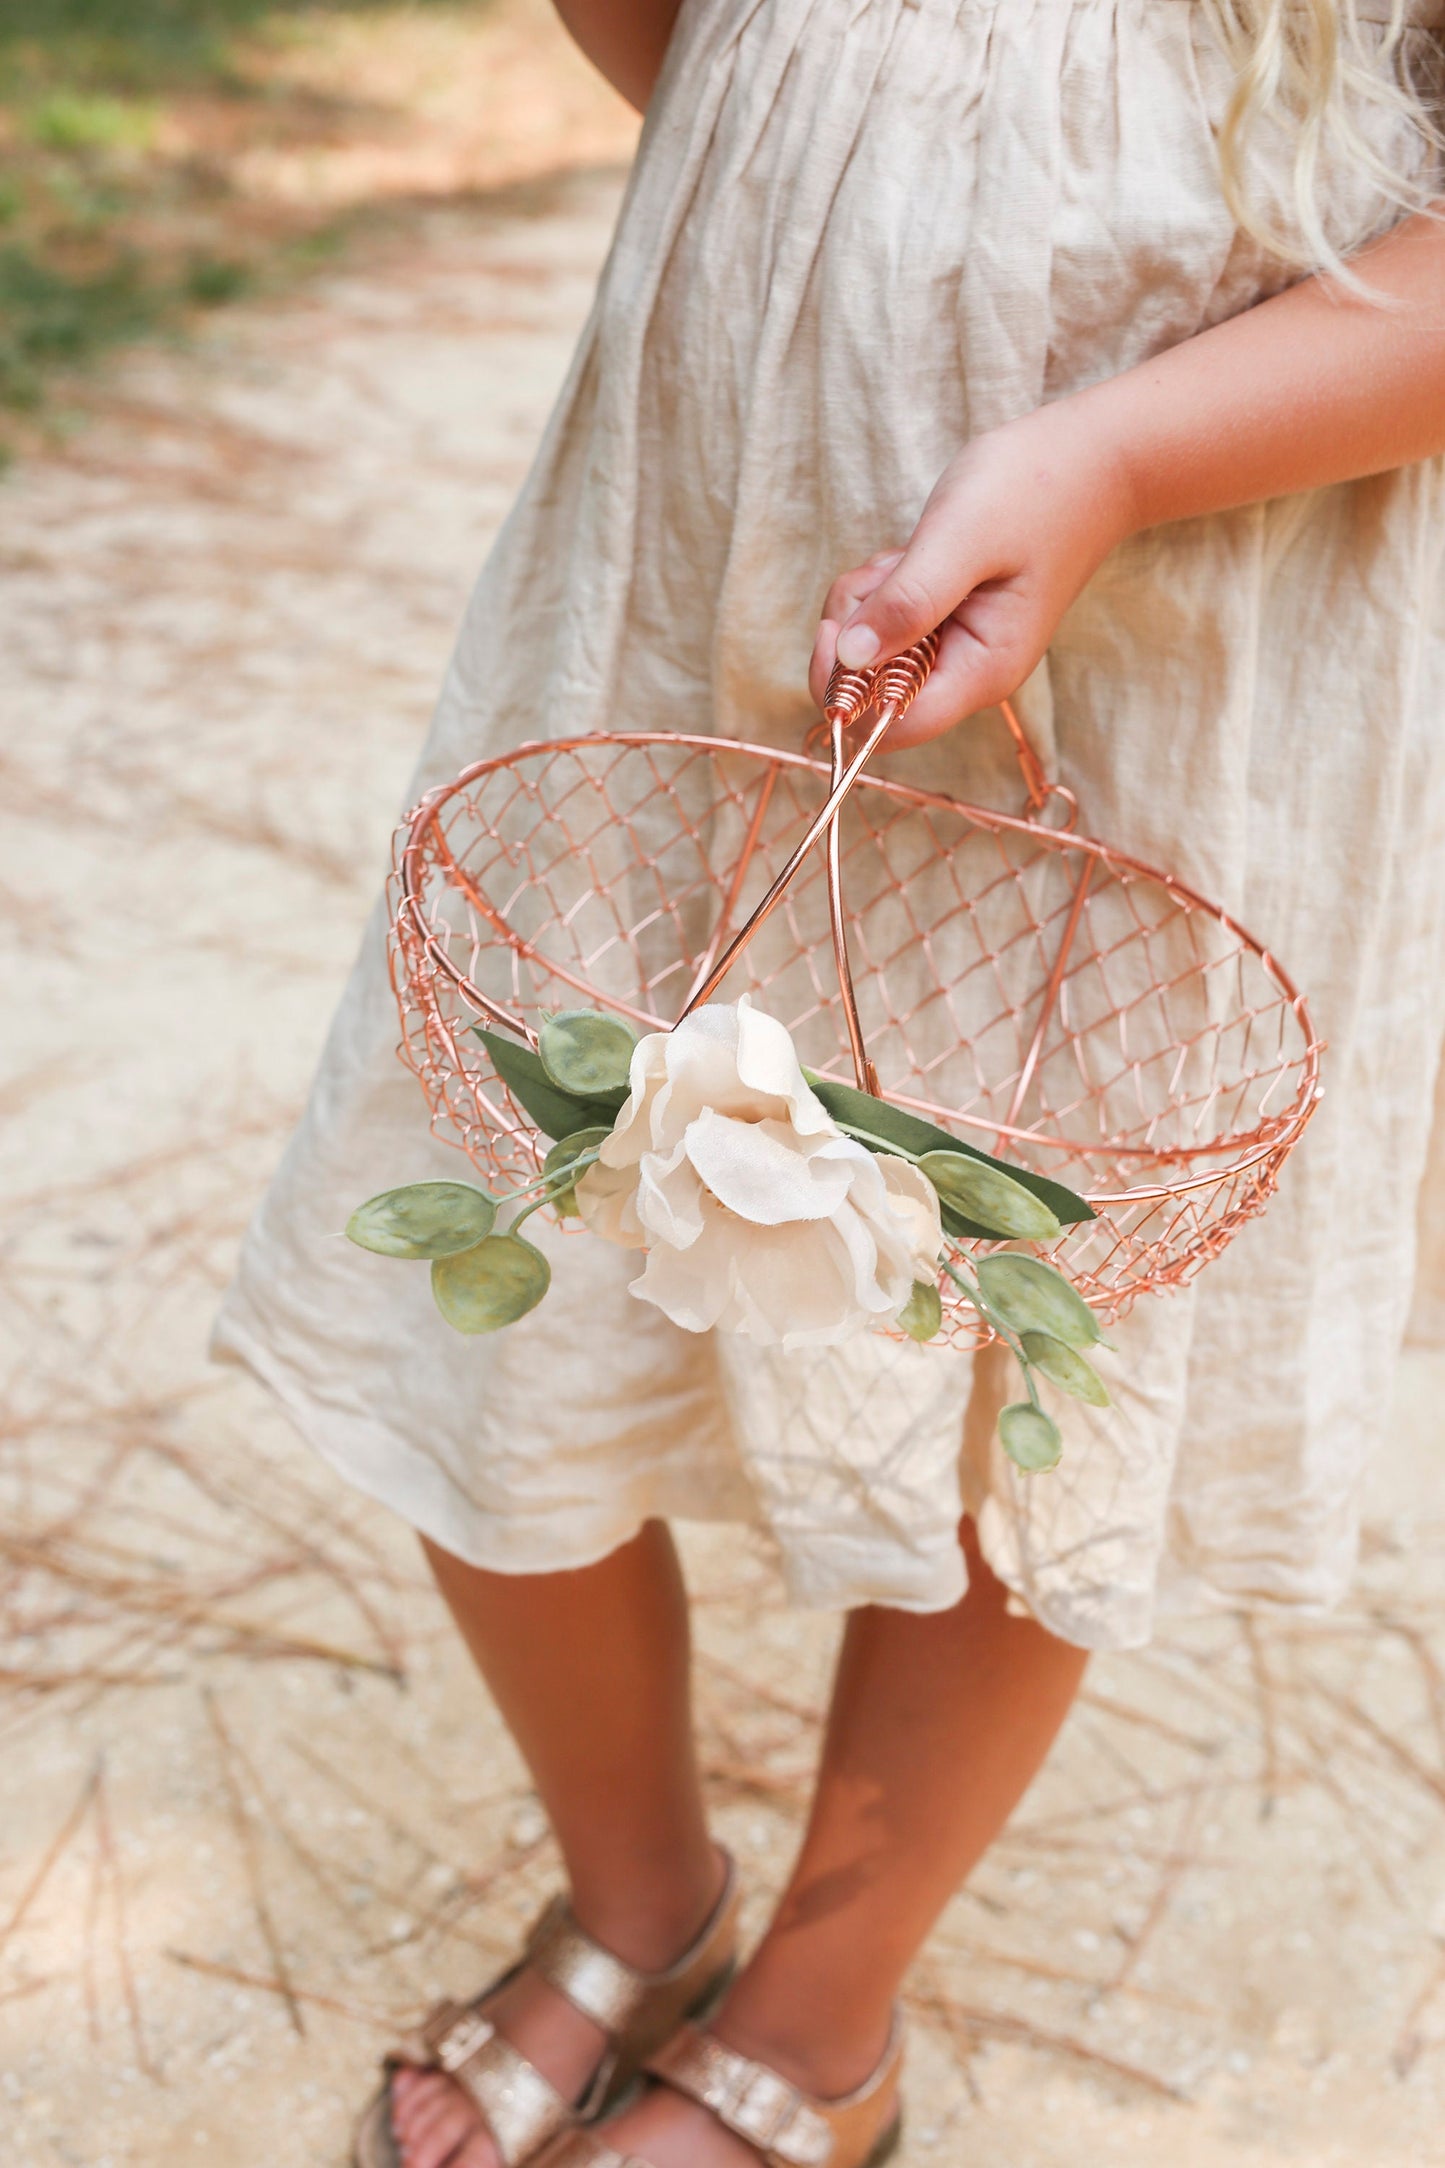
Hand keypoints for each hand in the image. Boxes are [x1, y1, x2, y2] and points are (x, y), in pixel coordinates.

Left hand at [808, 394, 1135, 747]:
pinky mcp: (947, 621)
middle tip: (890, 570)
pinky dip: (883, 586)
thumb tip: (849, 659)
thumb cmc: (1037, 491)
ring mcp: (956, 648)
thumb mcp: (963, 539)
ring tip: (913, 554)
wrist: (1093, 460)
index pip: (887, 727)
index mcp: (979, 673)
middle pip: (870, 690)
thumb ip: (908, 602)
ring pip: (870, 651)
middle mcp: (966, 673)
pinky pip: (886, 620)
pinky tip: (918, 553)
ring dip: (868, 600)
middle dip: (854, 631)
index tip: (838, 625)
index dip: (845, 691)